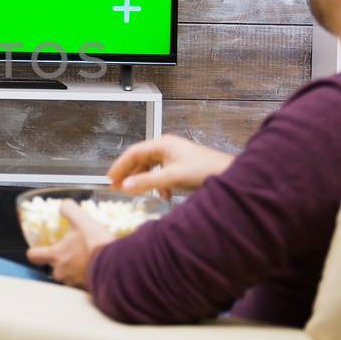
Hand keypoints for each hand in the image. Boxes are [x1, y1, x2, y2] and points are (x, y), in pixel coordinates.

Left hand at [26, 201, 113, 288]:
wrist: (116, 266)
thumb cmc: (95, 244)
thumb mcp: (82, 220)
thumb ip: (69, 210)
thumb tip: (63, 206)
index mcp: (56, 255)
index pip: (34, 256)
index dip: (36, 251)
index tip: (41, 249)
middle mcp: (61, 272)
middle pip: (54, 267)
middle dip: (64, 260)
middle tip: (76, 251)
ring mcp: (74, 283)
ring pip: (69, 276)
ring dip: (76, 269)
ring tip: (89, 259)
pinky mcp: (87, 290)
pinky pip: (83, 283)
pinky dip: (88, 276)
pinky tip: (97, 267)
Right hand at [106, 134, 233, 198]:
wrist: (230, 175)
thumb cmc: (204, 170)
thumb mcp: (171, 177)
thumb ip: (147, 182)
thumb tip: (125, 186)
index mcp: (162, 144)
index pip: (133, 153)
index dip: (119, 166)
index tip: (110, 179)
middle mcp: (167, 147)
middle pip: (140, 160)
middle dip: (129, 175)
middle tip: (118, 188)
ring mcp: (174, 156)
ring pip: (151, 168)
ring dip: (144, 181)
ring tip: (137, 193)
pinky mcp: (181, 165)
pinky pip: (162, 173)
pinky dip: (158, 184)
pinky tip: (162, 195)